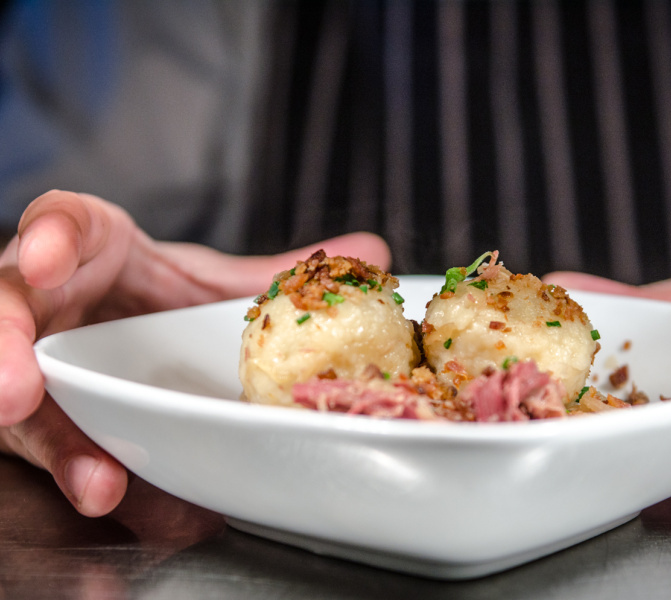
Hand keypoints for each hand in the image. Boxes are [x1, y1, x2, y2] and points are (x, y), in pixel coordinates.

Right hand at [0, 190, 390, 516]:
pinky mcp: (39, 416)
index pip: (61, 227)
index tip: (52, 259)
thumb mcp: (203, 284)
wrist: (115, 332)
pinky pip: (49, 446)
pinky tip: (116, 495)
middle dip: (5, 349)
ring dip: (50, 441)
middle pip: (8, 312)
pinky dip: (83, 472)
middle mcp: (49, 303)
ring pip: (17, 396)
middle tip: (20, 389)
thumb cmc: (147, 299)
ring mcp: (32, 361)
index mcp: (91, 251)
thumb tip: (371, 254)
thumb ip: (271, 274)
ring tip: (94, 481)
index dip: (51, 239)